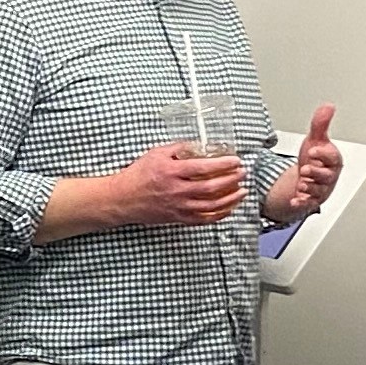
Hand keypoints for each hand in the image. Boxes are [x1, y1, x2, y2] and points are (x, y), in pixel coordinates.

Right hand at [106, 141, 247, 227]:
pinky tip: (229, 207)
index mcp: (172, 172)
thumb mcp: (156, 153)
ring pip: (212, 206)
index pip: (203, 167)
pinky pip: (204, 219)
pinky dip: (220, 214)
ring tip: (242, 191)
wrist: (123, 199)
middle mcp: (177, 191)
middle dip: (232, 180)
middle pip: (212, 187)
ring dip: (231, 198)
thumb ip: (179, 148)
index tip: (235, 160)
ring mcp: (179, 207)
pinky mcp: (178, 218)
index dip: (223, 164)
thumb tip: (199, 145)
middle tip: (242, 173)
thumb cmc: (138, 175)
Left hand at [265, 105, 343, 226]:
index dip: (323, 155)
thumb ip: (320, 124)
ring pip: (318, 191)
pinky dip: (302, 203)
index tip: (313, 150)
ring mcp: (321, 188)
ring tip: (302, 183)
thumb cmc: (314, 157)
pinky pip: (309, 203)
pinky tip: (295, 200)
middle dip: (316, 173)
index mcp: (332, 160)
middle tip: (306, 169)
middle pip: (326, 177)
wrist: (307, 174)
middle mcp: (329, 176)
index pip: (332, 158)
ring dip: (309, 188)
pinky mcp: (312, 199)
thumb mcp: (315, 139)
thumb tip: (328, 106)